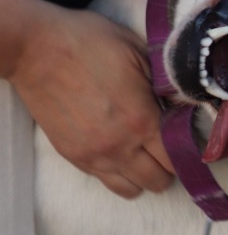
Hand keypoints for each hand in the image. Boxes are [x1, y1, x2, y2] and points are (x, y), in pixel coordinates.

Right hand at [1, 0, 174, 198]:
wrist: (35, 49)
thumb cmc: (88, 43)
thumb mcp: (138, 52)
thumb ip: (163, 84)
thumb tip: (181, 102)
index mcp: (142, 121)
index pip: (177, 158)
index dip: (185, 152)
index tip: (184, 141)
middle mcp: (121, 147)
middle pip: (158, 181)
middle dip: (167, 169)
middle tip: (164, 150)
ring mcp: (95, 156)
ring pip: (131, 190)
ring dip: (142, 177)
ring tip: (142, 157)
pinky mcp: (73, 156)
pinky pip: (104, 180)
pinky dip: (117, 174)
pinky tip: (118, 153)